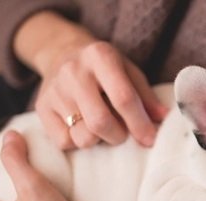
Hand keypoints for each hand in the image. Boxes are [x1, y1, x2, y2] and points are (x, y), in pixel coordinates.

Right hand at [15, 12, 167, 148]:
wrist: (61, 53)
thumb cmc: (104, 68)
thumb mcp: (129, 72)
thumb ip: (146, 96)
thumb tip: (164, 119)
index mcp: (100, 56)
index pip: (123, 98)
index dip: (139, 123)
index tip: (150, 140)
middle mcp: (73, 71)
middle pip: (100, 122)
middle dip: (119, 136)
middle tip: (123, 134)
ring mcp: (54, 90)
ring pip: (82, 136)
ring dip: (99, 140)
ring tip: (102, 128)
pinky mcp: (41, 108)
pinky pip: (64, 142)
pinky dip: (78, 142)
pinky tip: (83, 127)